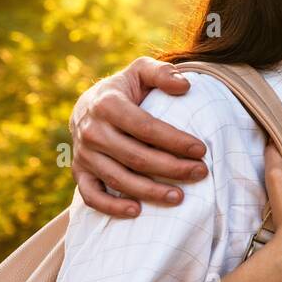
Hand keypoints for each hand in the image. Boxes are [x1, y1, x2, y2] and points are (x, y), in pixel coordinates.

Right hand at [70, 57, 208, 216]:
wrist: (89, 104)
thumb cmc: (124, 89)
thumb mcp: (141, 70)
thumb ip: (161, 73)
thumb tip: (185, 86)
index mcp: (107, 105)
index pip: (146, 127)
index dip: (175, 140)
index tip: (201, 150)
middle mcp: (92, 131)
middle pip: (136, 157)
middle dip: (172, 168)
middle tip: (200, 173)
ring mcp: (84, 154)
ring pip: (118, 179)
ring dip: (150, 191)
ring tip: (179, 197)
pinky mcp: (79, 172)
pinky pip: (91, 196)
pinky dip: (111, 207)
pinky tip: (137, 211)